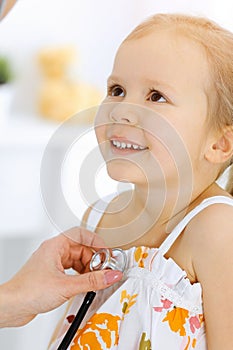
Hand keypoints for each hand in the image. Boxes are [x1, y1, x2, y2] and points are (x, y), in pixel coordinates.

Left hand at [0, 227, 122, 326]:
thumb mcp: (66, 286)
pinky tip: (84, 285)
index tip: (107, 254)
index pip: (81, 234)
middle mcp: (54, 251)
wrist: (11, 306)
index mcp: (56, 245)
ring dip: (88, 269)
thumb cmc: (28, 291)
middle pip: (81, 248)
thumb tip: (110, 275)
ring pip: (77, 260)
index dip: (97, 242)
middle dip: (94, 260)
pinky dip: (80, 276)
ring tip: (94, 280)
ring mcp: (53, 262)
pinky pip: (72, 270)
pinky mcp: (52, 274)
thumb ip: (92, 281)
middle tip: (103, 271)